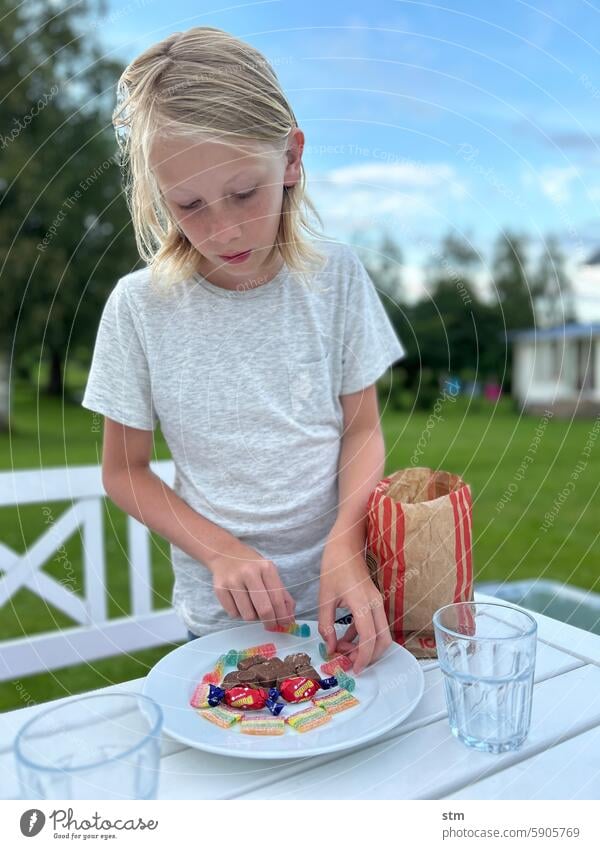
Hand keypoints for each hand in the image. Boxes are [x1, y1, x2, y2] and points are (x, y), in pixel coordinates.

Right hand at [207, 543, 295, 628]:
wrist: (224, 553)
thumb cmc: (251, 565)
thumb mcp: (269, 572)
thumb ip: (281, 593)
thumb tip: (290, 616)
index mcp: (266, 568)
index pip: (277, 599)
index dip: (282, 616)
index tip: (285, 624)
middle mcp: (249, 573)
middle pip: (264, 609)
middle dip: (270, 622)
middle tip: (271, 625)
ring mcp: (233, 581)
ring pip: (248, 615)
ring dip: (253, 617)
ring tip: (252, 608)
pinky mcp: (220, 589)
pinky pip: (233, 613)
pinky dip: (239, 613)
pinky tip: (239, 603)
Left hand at [318, 539, 391, 674]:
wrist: (345, 545)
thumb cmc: (333, 567)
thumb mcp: (324, 597)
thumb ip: (326, 625)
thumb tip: (330, 648)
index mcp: (362, 603)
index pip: (369, 638)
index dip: (362, 657)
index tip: (353, 669)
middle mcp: (375, 604)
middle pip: (383, 640)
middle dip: (369, 656)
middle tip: (350, 663)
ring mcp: (377, 602)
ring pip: (381, 633)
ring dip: (366, 646)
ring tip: (343, 649)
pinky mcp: (374, 601)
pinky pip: (374, 624)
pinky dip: (363, 635)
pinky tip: (345, 637)